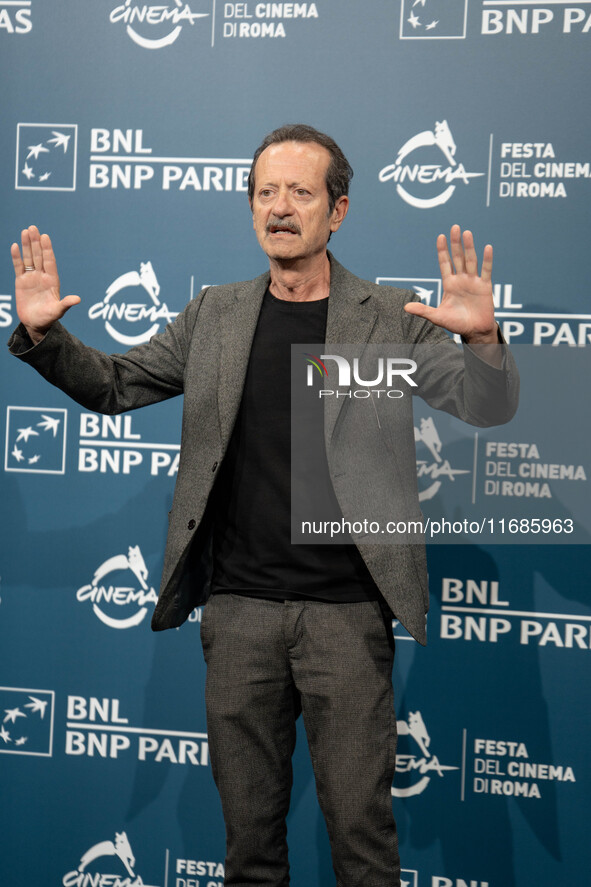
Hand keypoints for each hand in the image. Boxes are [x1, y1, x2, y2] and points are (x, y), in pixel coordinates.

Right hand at [11, 225, 79, 343]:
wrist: (36, 324)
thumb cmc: (48, 318)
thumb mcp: (57, 311)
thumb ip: (65, 304)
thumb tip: (77, 299)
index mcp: (52, 281)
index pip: (49, 261)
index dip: (47, 249)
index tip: (45, 237)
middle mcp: (42, 276)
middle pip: (39, 256)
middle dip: (36, 242)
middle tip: (33, 228)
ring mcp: (32, 278)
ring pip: (29, 258)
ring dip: (27, 245)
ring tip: (25, 231)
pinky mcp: (21, 282)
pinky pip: (19, 267)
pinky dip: (16, 257)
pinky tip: (15, 246)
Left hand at [404, 225, 497, 343]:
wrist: (474, 331)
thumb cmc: (456, 323)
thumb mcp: (437, 317)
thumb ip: (423, 310)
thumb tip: (405, 307)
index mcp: (449, 284)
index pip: (445, 263)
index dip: (442, 251)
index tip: (440, 236)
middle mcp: (461, 279)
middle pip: (458, 257)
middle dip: (455, 243)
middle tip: (454, 227)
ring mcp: (473, 281)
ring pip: (471, 260)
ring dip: (469, 247)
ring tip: (467, 233)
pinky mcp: (485, 287)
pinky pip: (486, 271)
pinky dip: (487, 260)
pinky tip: (487, 247)